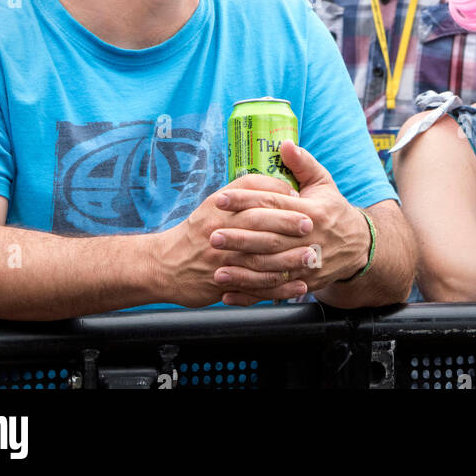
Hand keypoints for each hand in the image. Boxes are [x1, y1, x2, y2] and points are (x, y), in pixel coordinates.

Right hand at [154, 174, 314, 307]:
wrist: (165, 264)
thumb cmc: (197, 230)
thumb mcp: (215, 203)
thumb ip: (246, 191)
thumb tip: (283, 187)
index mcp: (220, 208)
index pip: (252, 196)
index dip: (278, 197)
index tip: (301, 200)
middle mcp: (220, 231)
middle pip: (257, 224)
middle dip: (286, 224)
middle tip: (310, 225)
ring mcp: (222, 260)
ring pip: (259, 258)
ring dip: (287, 258)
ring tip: (310, 257)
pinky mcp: (224, 284)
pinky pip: (256, 287)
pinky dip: (279, 287)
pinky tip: (298, 286)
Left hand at [210, 141, 370, 305]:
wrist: (358, 246)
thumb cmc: (334, 210)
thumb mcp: (323, 182)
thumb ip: (302, 163)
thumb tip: (284, 143)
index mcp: (312, 211)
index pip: (273, 204)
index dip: (246, 200)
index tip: (221, 199)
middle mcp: (309, 239)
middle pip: (269, 239)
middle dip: (239, 238)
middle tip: (212, 235)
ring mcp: (307, 264)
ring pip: (270, 269)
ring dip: (241, 270)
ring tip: (216, 267)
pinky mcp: (305, 283)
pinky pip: (274, 291)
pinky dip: (250, 294)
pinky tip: (229, 293)